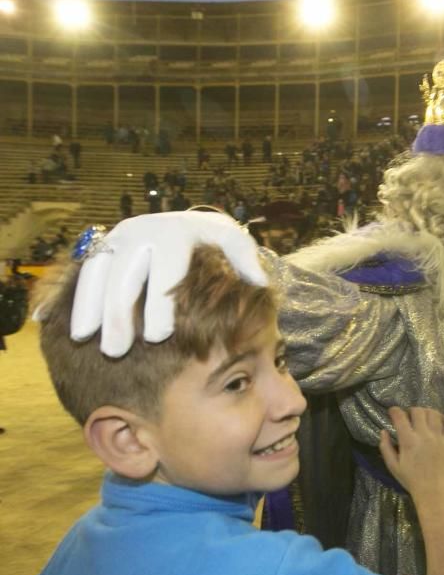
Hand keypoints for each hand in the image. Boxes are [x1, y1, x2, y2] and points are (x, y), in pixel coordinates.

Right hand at [69, 212, 266, 356]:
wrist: (186, 223)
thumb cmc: (214, 242)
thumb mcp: (234, 244)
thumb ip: (246, 262)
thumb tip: (259, 282)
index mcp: (174, 232)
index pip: (166, 270)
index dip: (159, 305)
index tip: (157, 338)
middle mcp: (140, 231)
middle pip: (124, 275)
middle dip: (118, 314)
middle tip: (117, 351)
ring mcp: (116, 237)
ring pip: (95, 272)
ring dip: (88, 307)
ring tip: (85, 339)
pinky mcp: (100, 246)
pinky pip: (79, 271)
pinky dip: (68, 296)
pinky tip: (52, 321)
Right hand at [379, 407, 443, 501]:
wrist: (434, 491)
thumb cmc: (411, 480)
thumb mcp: (393, 466)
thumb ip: (385, 447)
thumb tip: (383, 431)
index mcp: (408, 440)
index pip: (400, 417)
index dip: (395, 410)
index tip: (393, 411)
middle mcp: (424, 434)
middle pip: (418, 411)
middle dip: (411, 410)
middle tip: (409, 417)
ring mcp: (439, 437)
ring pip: (434, 413)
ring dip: (427, 412)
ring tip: (424, 418)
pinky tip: (440, 421)